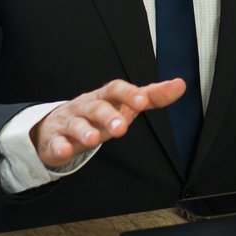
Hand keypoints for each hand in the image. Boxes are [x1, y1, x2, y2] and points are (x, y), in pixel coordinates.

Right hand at [31, 77, 186, 168]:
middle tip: (121, 128)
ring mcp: (69, 122)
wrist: (56, 127)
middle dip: (108, 116)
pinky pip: (56, 142)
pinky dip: (60, 147)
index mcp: (104, 97)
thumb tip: (180, 85)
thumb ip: (152, 96)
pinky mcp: (55, 140)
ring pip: (76, 124)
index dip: (128, 93)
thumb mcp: (124, 106)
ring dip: (84, 131)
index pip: (115, 89)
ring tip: (93, 140)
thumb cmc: (97, 116)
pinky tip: (65, 151)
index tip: (143, 102)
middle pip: (96, 107)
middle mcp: (86, 106)